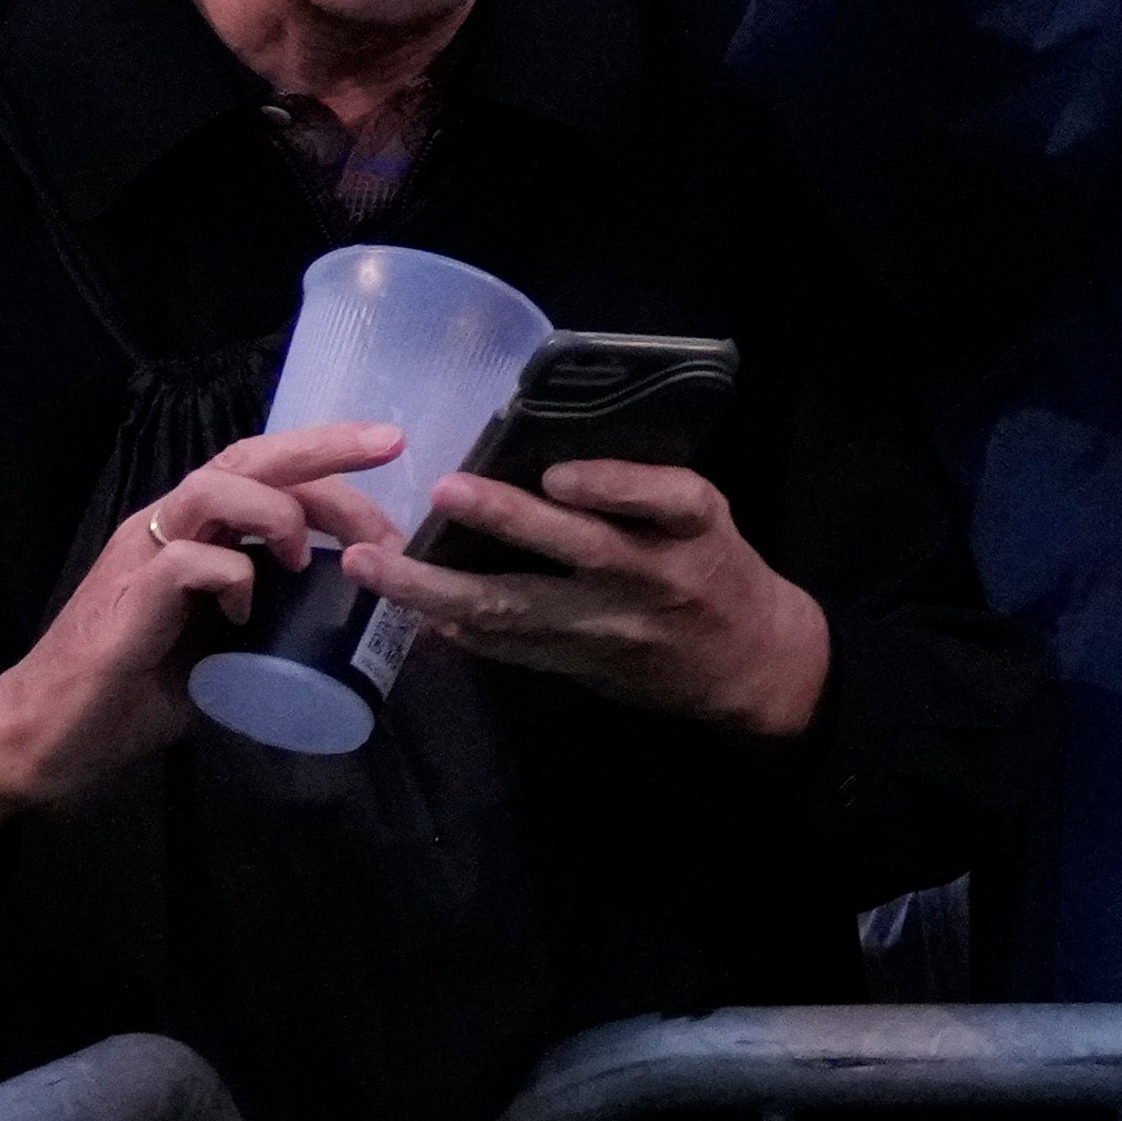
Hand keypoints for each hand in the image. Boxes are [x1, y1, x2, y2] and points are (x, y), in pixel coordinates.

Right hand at [0, 418, 401, 879]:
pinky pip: (186, 561)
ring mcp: (139, 560)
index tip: (391, 448)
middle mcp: (164, 529)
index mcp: (190, 531)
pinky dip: (230, 576)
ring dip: (280, 512)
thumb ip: (263, 611)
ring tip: (313, 557)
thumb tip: (336, 612)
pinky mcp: (124, 602)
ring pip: (213, 489)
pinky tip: (246, 611)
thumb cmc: (131, 689)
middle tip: (388, 448)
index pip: (261, 468)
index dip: (324, 454)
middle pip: (247, 459)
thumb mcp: (219, 640)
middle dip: (323, 449)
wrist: (46, 737)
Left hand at [355, 461, 831, 744]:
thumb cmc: (715, 566)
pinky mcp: (581, 665)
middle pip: (581, 550)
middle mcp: (654, 577)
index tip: (559, 472)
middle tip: (443, 491)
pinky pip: (509, 648)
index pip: (667, 497)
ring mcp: (612, 629)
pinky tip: (406, 612)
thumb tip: (535, 455)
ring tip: (374, 564)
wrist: (748, 662)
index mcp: (692, 528)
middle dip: (508, 520)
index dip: (614, 484)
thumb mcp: (700, 517)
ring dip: (438, 589)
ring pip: (518, 609)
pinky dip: (456, 629)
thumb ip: (638, 489)